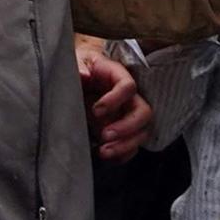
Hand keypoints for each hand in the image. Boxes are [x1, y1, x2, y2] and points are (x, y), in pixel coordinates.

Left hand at [77, 41, 149, 160]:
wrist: (77, 81)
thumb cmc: (80, 69)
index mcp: (118, 75)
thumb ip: (78, 68)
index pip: (128, 86)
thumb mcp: (76, 62)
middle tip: (105, 135)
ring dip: (125, 145)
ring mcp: (128, 115)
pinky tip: (107, 157)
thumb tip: (84, 75)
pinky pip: (132, 146)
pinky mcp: (123, 131)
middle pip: (143, 112)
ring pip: (141, 132)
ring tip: (103, 152)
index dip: (115, 100)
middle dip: (126, 127)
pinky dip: (122, 154)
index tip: (96, 110)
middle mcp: (128, 97)